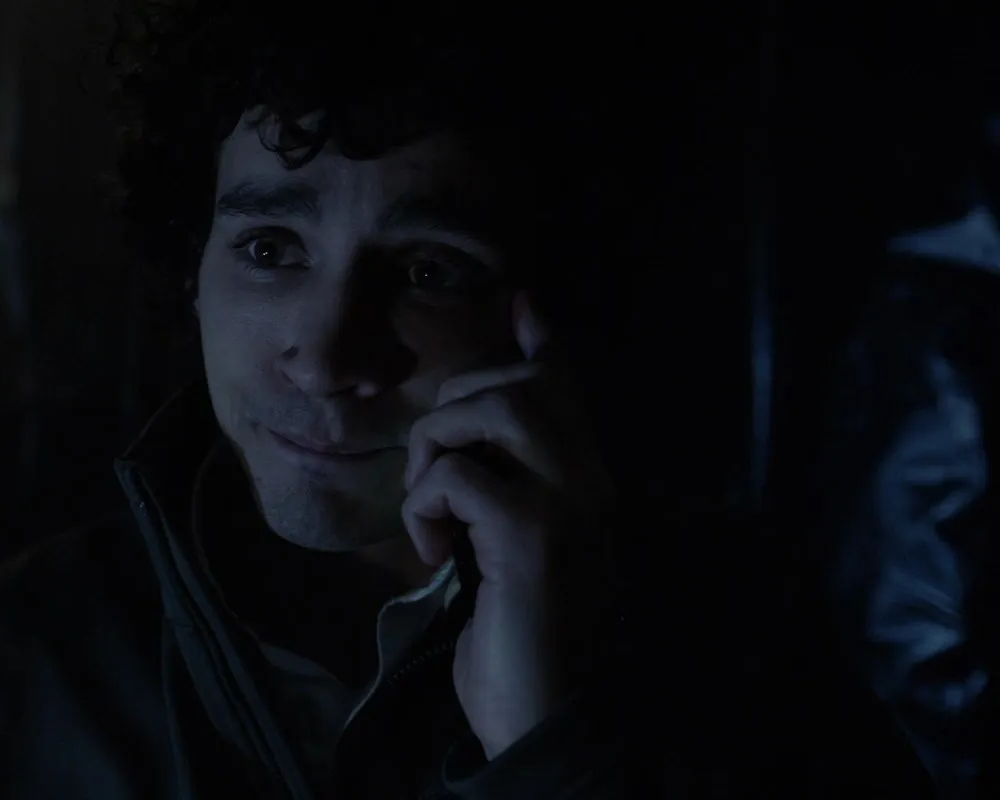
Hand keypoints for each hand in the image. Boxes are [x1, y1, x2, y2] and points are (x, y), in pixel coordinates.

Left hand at [400, 291, 613, 758]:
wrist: (537, 713)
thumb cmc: (510, 632)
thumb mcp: (497, 543)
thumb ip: (491, 480)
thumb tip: (472, 431)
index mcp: (589, 482)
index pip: (568, 384)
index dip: (537, 340)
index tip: (521, 301)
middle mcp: (593, 483)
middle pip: (520, 383)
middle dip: (453, 408)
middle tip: (433, 474)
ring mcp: (570, 506)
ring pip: (495, 407)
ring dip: (437, 447)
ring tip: (432, 508)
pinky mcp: (532, 536)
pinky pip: (457, 474)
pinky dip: (423, 504)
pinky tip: (434, 550)